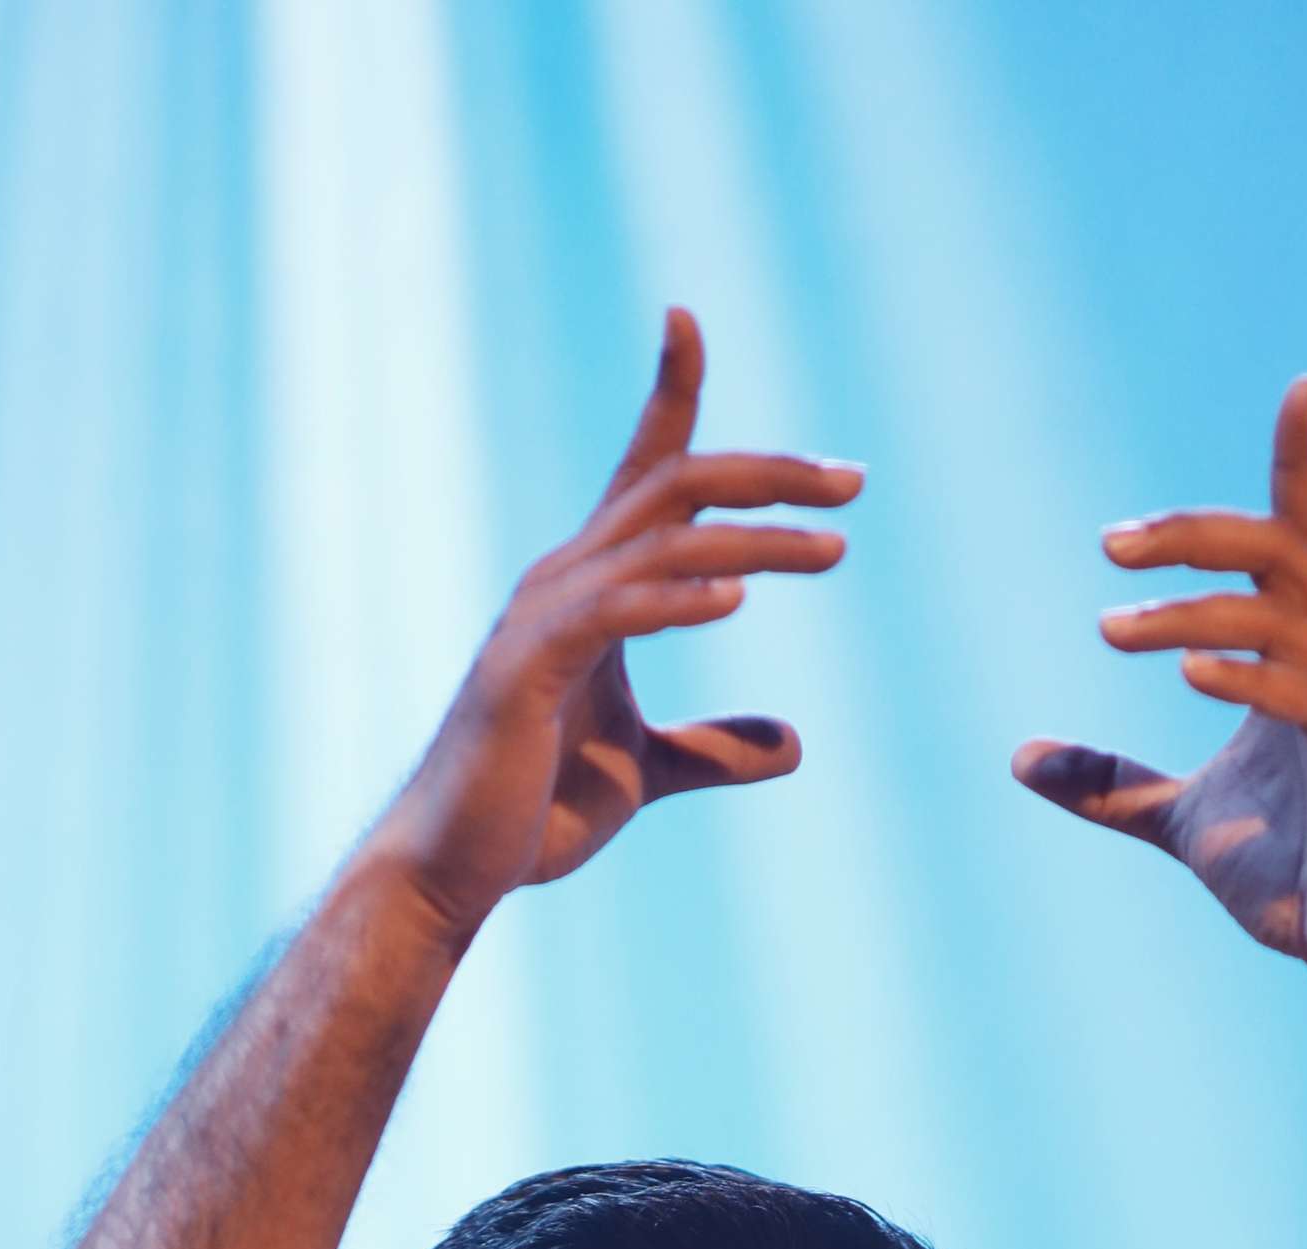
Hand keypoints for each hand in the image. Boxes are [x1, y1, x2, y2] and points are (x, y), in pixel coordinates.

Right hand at [373, 308, 858, 945]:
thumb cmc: (532, 813)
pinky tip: (735, 598)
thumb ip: (715, 750)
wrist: (453, 871)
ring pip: (659, 543)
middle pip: (673, 485)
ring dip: (753, 540)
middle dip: (767, 473)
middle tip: (854, 481)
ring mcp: (541, 621)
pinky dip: (675, 600)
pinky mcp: (527, 672)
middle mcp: (562, 581)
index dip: (666, 391)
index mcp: (589, 589)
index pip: (640, 472)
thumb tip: (794, 742)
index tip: (688, 319)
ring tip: (830, 549)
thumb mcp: (648, 773)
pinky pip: (611, 615)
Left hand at [1013, 379, 1306, 1037]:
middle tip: (1109, 547)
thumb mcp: (1183, 823)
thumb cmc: (1295, 884)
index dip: (1304, 462)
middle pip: (1281, 555)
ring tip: (1112, 628)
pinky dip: (1248, 677)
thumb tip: (1021, 759)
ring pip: (1282, 623)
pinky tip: (1186, 672)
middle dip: (1194, 536)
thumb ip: (1113, 785)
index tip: (1302, 388)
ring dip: (1192, 613)